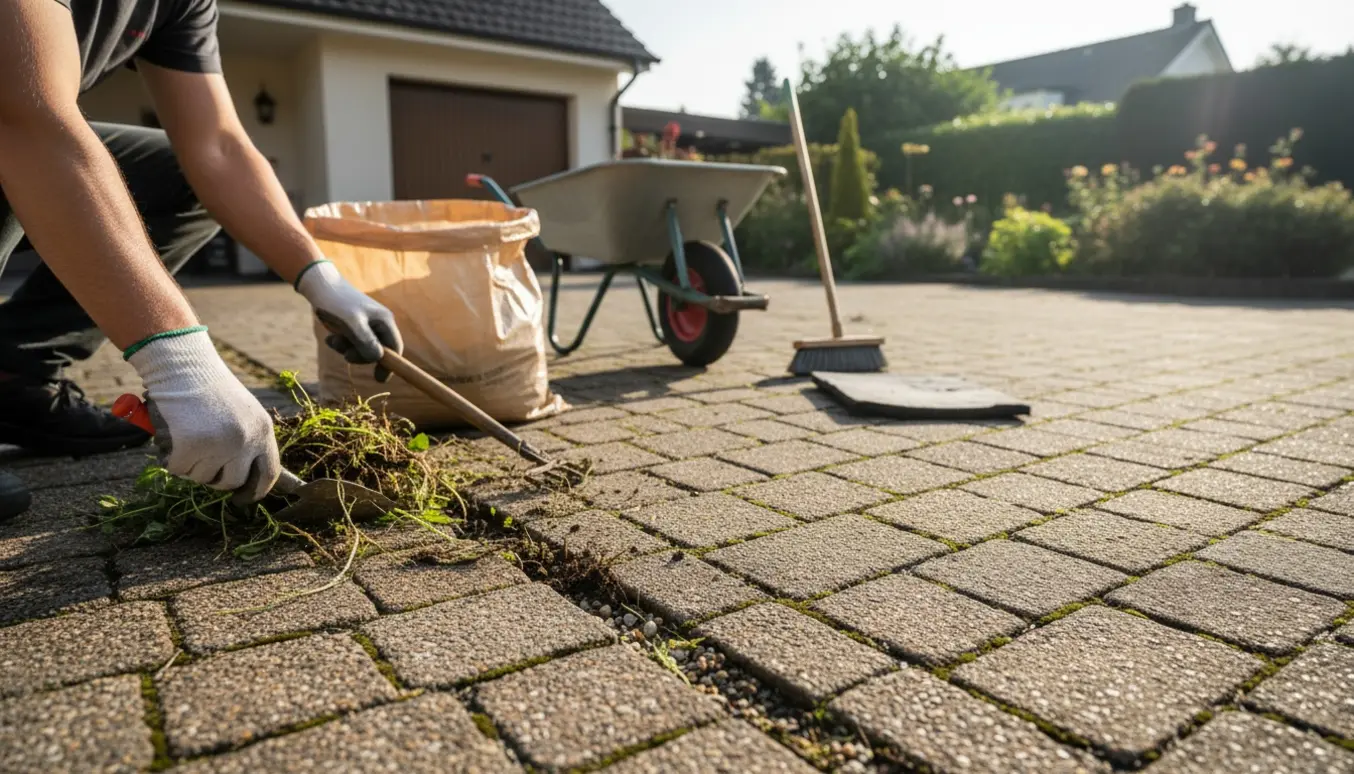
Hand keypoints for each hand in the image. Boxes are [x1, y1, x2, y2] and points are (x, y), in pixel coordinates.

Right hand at [127, 330, 280, 502]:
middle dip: (215, 478)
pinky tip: (175, 433)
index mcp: (262, 430)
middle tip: (202, 458)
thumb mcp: (241, 412)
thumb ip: (247, 440)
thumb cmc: (207, 387)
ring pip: (201, 478)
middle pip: (232, 482)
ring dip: (191, 463)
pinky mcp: (191, 447)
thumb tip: (242, 478)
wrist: (182, 365)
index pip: (269, 473)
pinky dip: (171, 457)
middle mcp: (245, 440)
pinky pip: (178, 470)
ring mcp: (219, 445)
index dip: (257, 490)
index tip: (245, 499)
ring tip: (188, 432)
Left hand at [294, 260, 402, 381]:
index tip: (379, 380)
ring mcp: (367, 324)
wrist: (319, 284)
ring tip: (332, 340)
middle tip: (344, 354)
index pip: (395, 348)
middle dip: (359, 355)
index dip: (390, 365)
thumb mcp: (351, 323)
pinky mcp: (355, 324)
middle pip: (377, 351)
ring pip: (362, 348)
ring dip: (347, 349)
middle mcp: (379, 322)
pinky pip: (352, 342)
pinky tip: (331, 337)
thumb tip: (378, 358)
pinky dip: (342, 343)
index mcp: (385, 320)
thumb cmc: (336, 302)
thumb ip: (365, 341)